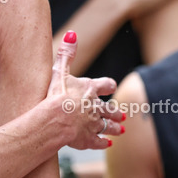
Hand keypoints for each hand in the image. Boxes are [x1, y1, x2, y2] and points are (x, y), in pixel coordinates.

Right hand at [47, 32, 124, 149]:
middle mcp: (95, 107)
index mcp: (90, 90)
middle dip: (115, 112)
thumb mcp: (60, 71)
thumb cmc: (56, 95)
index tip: (110, 86)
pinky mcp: (87, 139)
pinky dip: (104, 143)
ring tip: (121, 130)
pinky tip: (107, 144)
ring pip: (108, 126)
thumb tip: (71, 34)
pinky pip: (99, 142)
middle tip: (121, 115)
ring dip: (115, 127)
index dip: (108, 85)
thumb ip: (66, 53)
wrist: (55, 119)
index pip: (106, 85)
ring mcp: (93, 124)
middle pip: (110, 109)